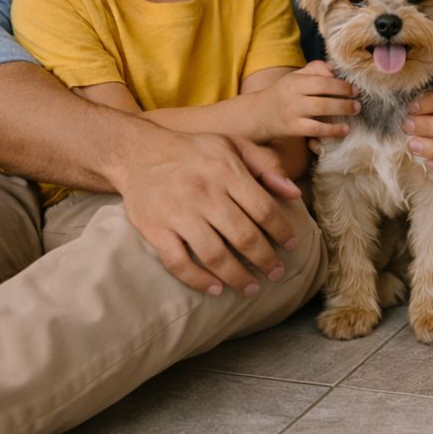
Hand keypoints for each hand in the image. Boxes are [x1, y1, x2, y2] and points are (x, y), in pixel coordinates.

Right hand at [118, 130, 303, 295]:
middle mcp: (204, 193)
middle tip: (276, 273)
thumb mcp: (233, 145)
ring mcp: (178, 213)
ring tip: (251, 288)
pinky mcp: (154, 229)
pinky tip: (216, 288)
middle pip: (243, 236)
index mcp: (226, 171)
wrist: (138, 152)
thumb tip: (294, 193)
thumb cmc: (194, 150)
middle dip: (265, 259)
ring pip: (214, 254)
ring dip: (237, 276)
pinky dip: (198, 280)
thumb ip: (266, 165)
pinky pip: (178, 262)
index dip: (282, 231)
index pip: (263, 208)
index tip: (293, 245)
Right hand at [255, 61, 357, 139]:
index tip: (355, 89)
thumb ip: (315, 69)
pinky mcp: (292, 129)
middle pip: (323, 93)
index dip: (341, 84)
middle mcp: (293, 95)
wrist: (258, 115)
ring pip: (320, 110)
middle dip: (344, 97)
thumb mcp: (295, 77)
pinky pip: (315, 130)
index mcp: (295, 80)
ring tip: (355, 113)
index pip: (321, 79)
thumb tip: (334, 69)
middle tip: (358, 103)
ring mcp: (292, 112)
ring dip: (341, 111)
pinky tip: (344, 130)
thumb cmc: (283, 93)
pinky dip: (331, 130)